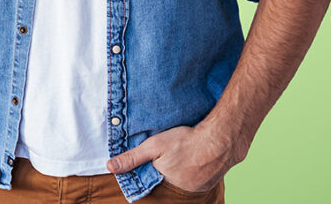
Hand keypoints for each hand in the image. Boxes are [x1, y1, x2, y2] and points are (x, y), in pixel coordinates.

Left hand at [105, 124, 239, 192]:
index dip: (149, 170)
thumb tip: (110, 167)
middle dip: (165, 170)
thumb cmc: (185, 141)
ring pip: (182, 180)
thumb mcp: (153, 146)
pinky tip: (193, 159)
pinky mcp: (209, 184)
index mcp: (165, 182)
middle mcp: (180, 189)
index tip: (151, 161)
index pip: (150, 181)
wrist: (220, 141)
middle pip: (166, 180)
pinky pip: (196, 180)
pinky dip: (193, 171)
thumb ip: (132, 158)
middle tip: (170, 155)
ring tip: (181, 156)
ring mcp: (196, 188)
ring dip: (180, 171)